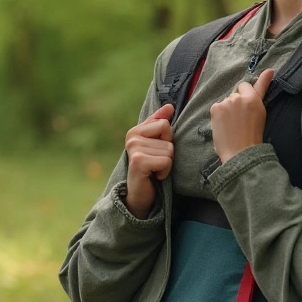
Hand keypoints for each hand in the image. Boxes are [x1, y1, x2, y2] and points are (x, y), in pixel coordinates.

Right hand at [123, 104, 174, 218]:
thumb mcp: (156, 144)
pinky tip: (155, 176)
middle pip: (168, 134)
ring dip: (167, 164)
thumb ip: (160, 123)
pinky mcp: (138, 161)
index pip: (164, 124)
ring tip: (155, 170)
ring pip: (169, 149)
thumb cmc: (151, 168)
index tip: (157, 151)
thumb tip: (170, 106)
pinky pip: (165, 160)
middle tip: (156, 162)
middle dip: (168, 151)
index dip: (167, 140)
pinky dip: (165, 171)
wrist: (140, 195)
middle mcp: (131, 137)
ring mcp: (133, 148)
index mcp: (135, 130)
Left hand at [209, 69, 274, 162]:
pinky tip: (224, 125)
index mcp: (253, 97)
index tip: (246, 108)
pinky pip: (217, 107)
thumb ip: (262, 88)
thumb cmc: (254, 134)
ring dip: (227, 109)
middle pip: (234, 94)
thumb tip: (270, 69)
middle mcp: (238, 97)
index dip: (246, 96)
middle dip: (236, 103)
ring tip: (232, 125)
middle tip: (240, 120)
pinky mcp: (215, 109)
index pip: (245, 85)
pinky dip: (219, 115)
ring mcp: (226, 102)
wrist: (241, 152)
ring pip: (225, 101)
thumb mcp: (261, 110)